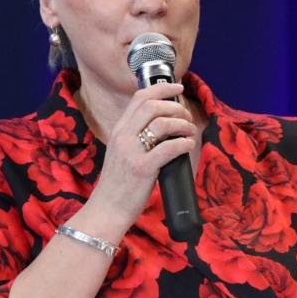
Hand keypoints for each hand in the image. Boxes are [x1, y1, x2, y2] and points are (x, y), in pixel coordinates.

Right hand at [88, 83, 198, 226]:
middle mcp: (123, 136)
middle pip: (153, 105)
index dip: (162, 88)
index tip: (178, 87)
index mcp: (119, 130)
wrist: (107, 209)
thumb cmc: (118, 184)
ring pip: (163, 123)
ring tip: (190, 132)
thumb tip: (163, 125)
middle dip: (176, 106)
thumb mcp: (121, 152)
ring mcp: (132, 152)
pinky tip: (188, 146)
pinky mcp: (143, 168)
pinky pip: (169, 147)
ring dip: (183, 124)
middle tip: (186, 117)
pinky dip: (184, 143)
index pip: (140, 98)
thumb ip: (135, 137)